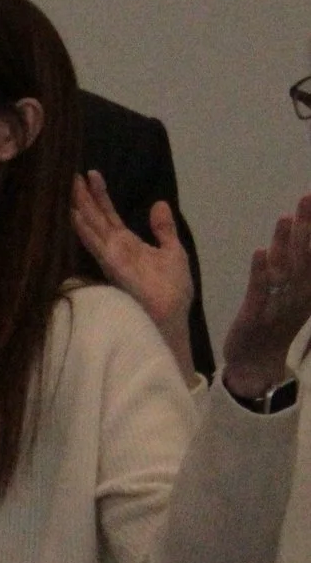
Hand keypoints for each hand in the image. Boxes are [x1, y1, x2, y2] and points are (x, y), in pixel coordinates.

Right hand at [71, 171, 192, 372]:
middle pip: (96, 217)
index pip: (109, 215)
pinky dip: (84, 230)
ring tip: (67, 189)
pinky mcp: (112, 266)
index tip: (92, 174)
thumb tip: (158, 204)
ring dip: (78, 208)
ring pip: (91, 227)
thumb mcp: (172, 251)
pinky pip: (95, 245)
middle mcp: (114, 248)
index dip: (101, 195)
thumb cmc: (173, 289)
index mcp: (128, 244)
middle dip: (84, 196)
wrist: (172, 315)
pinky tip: (74, 215)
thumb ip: (163, 229)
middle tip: (70, 174)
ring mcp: (110, 257)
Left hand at [222, 193, 310, 401]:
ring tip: (285, 217)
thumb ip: (286, 259)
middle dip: (307, 226)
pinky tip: (260, 252)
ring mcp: (278, 304)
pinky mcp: (256, 315)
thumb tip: (294, 227)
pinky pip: (260, 292)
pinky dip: (260, 272)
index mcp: (306, 287)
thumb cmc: (272, 322)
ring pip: (285, 270)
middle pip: (304, 255)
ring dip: (285, 243)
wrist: (258, 364)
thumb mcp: (286, 289)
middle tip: (307, 198)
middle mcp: (298, 293)